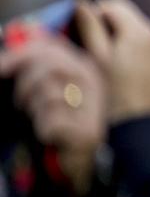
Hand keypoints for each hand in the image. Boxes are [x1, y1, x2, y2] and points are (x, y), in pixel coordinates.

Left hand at [3, 34, 108, 187]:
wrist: (86, 159)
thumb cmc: (65, 121)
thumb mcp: (55, 87)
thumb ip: (42, 63)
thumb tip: (19, 37)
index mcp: (86, 66)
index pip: (50, 47)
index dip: (19, 53)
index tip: (0, 67)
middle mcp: (94, 81)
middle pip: (48, 66)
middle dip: (26, 85)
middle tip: (22, 103)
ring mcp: (92, 105)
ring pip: (48, 93)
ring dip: (36, 109)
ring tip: (43, 118)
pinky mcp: (86, 130)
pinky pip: (50, 121)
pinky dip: (44, 129)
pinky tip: (52, 133)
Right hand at [75, 0, 149, 122]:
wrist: (139, 131)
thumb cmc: (112, 96)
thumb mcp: (96, 60)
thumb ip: (89, 28)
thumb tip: (80, 2)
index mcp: (141, 34)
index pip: (117, 6)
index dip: (96, 12)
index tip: (81, 29)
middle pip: (131, 20)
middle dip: (110, 28)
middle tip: (91, 48)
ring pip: (142, 36)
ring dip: (124, 42)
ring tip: (108, 65)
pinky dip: (138, 55)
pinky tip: (126, 76)